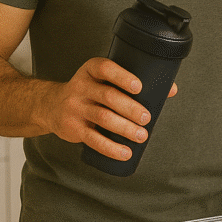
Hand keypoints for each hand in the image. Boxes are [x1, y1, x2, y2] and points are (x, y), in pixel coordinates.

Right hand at [34, 57, 177, 159]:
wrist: (51, 105)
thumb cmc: (90, 91)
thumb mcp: (104, 80)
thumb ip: (133, 82)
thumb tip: (170, 89)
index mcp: (91, 70)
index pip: (105, 68)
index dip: (122, 77)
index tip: (139, 87)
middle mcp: (81, 87)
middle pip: (108, 97)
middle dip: (130, 108)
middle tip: (147, 118)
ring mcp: (75, 108)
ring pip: (102, 118)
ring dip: (125, 129)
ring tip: (142, 136)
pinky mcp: (73, 128)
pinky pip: (93, 139)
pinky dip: (111, 148)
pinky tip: (125, 153)